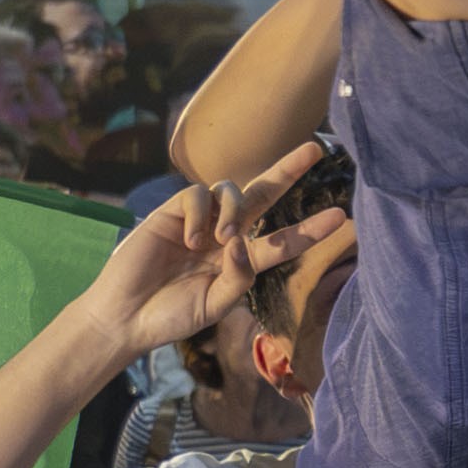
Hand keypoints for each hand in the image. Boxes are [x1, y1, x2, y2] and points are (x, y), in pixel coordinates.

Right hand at [69, 141, 345, 366]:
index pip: (284, 239)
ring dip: (234, 210)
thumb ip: (238, 275)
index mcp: (242, 259)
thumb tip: (244, 242)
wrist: (126, 317)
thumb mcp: (216, 303)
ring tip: (222, 240)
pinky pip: (195, 195)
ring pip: (231, 190)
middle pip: (263, 194)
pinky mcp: (171, 211)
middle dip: (288, 170)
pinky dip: (199, 215)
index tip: (342, 217)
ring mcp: (199, 221)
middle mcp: (226, 234)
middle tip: (316, 150)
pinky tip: (189, 241)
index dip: (311, 229)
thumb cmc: (172, 315)